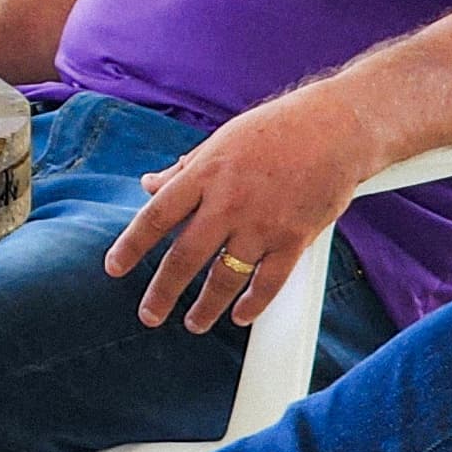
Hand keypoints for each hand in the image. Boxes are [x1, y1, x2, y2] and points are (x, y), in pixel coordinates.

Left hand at [102, 92, 371, 332]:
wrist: (337, 129)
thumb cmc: (276, 130)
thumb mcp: (220, 141)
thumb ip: (184, 170)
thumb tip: (149, 186)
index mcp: (204, 174)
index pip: (156, 216)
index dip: (131, 245)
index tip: (114, 268)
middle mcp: (228, 202)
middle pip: (185, 256)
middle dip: (162, 292)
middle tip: (149, 315)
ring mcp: (262, 223)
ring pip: (225, 277)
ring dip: (206, 306)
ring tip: (194, 323)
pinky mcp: (295, 238)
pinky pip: (269, 282)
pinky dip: (253, 303)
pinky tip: (239, 315)